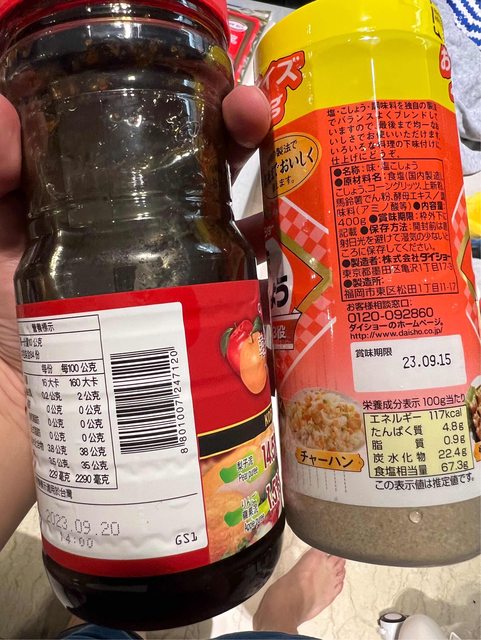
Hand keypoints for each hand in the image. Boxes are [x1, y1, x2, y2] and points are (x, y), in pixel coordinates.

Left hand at [0, 85, 270, 549]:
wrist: (11, 422)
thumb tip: (10, 112)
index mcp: (89, 208)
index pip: (145, 144)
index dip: (182, 110)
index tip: (210, 89)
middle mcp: (136, 239)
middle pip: (198, 182)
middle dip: (237, 145)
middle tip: (261, 121)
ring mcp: (167, 287)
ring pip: (228, 238)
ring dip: (267, 211)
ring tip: (297, 189)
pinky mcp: (187, 335)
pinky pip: (236, 303)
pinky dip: (267, 285)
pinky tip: (294, 270)